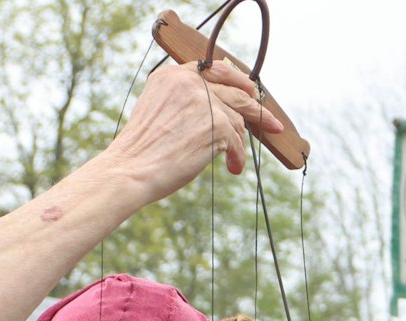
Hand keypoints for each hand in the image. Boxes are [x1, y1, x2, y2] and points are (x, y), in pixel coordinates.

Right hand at [98, 59, 284, 203]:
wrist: (132, 167)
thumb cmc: (142, 148)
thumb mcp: (159, 110)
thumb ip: (185, 100)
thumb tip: (221, 109)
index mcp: (172, 75)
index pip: (213, 69)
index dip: (236, 80)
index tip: (249, 90)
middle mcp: (190, 82)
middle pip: (235, 92)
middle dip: (255, 108)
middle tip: (272, 123)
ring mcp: (205, 101)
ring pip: (237, 120)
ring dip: (238, 142)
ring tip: (232, 158)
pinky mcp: (218, 124)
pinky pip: (238, 142)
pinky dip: (238, 157)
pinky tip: (233, 167)